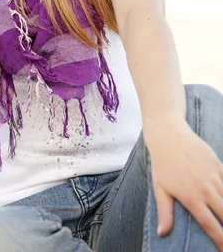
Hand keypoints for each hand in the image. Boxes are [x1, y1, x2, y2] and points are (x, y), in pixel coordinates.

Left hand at [145, 118, 222, 250]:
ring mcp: (213, 176)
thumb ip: (165, 212)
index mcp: (191, 198)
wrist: (168, 135)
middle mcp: (205, 189)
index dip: (220, 241)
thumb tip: (162, 233)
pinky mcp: (218, 164)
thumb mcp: (160, 189)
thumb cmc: (162, 164)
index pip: (211, 226)